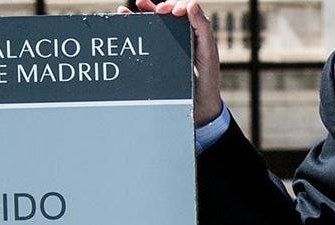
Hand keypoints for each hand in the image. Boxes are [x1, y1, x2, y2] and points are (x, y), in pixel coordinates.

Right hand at [118, 1, 222, 126]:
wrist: (198, 105)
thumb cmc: (207, 79)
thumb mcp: (207, 52)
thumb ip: (203, 28)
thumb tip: (191, 5)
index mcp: (197, 31)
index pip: (186, 9)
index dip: (177, 5)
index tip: (172, 13)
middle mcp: (184, 36)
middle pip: (168, 13)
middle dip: (157, 6)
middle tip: (152, 8)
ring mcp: (172, 45)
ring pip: (157, 23)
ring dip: (146, 11)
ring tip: (137, 4)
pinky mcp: (162, 56)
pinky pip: (150, 38)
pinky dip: (139, 26)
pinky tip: (127, 18)